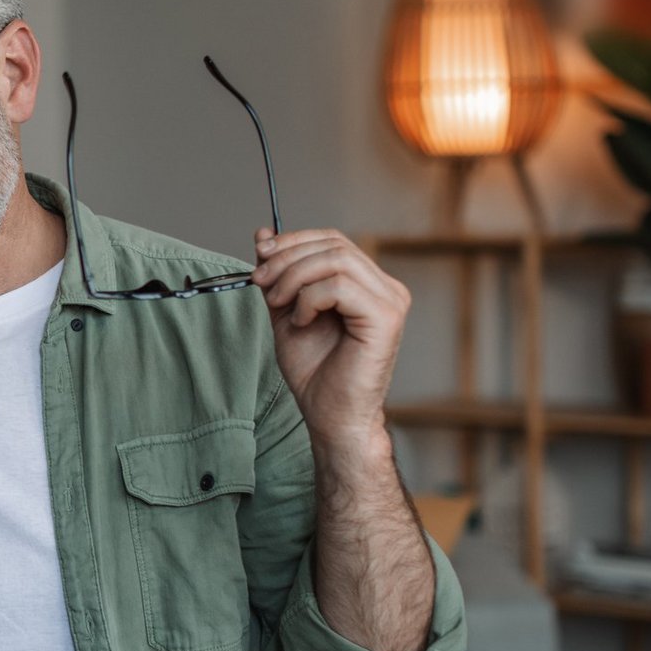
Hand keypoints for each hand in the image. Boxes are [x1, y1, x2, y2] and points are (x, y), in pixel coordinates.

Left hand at [250, 227, 409, 446]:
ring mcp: (391, 301)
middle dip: (286, 258)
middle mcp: (386, 288)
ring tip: (278, 304)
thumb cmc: (314, 371)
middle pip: (333, 244)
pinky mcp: (386, 318)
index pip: (332, 240)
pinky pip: (339, 287)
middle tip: (259, 281)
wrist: (330, 415)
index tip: (258, 256)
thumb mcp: (286, 311)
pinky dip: (309, 299)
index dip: (293, 241)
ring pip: (336, 260)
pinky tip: (302, 322)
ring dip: (294, 277)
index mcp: (367, 283)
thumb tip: (263, 234)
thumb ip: (278, 275)